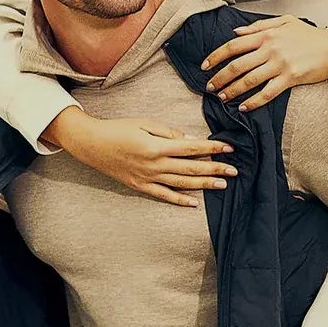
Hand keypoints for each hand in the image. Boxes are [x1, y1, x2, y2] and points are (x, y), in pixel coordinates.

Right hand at [50, 110, 236, 209]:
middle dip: (215, 169)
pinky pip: (164, 196)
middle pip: (191, 169)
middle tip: (234, 171)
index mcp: (157, 146)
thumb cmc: (118, 129)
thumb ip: (167, 132)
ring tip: (222, 184)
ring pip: (182, 184)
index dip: (212, 148)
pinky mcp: (140, 187)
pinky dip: (180, 200)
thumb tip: (189, 140)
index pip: (192, 148)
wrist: (92, 145)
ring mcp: (148, 178)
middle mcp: (155, 165)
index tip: (229, 148)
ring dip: (204, 185)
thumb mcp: (144, 123)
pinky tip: (195, 203)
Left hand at [201, 16, 327, 110]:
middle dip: (220, 77)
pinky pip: (267, 93)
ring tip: (222, 98)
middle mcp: (270, 48)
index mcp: (266, 34)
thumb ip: (259, 26)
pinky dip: (254, 102)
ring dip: (233, 91)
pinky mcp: (290, 78)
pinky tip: (244, 108)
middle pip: (237, 65)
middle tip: (210, 87)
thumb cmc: (310, 36)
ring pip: (249, 80)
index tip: (204, 66)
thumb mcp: (285, 22)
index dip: (216, 56)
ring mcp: (280, 64)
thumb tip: (236, 32)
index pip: (233, 45)